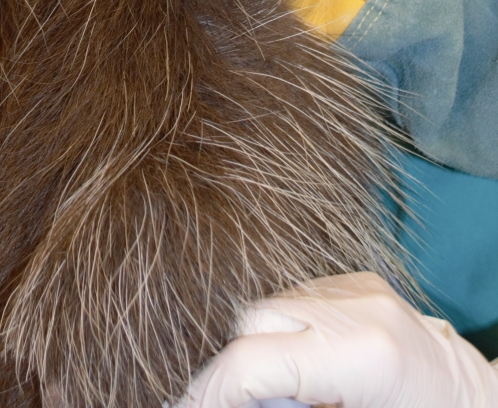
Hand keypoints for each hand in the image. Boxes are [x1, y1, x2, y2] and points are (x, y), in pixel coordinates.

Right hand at [184, 273, 497, 407]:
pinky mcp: (362, 282)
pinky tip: (303, 371)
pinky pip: (300, 301)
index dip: (207, 395)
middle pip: (252, 323)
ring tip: (276, 393)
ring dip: (261, 350)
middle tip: (223, 406)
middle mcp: (357, 307)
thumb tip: (223, 402)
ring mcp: (359, 287)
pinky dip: (288, 334)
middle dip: (232, 371)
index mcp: (361, 355)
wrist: (480, 407)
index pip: (250, 363)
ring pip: (271, 306)